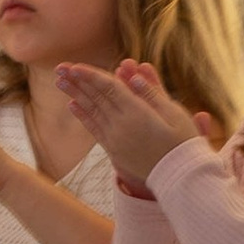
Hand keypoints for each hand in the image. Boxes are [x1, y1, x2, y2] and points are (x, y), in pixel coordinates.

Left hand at [55, 54, 202, 185]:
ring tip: (60, 81)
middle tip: (60, 67)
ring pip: (92, 111)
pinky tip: (73, 105)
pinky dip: (83, 116)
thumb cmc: (183, 141)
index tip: (74, 66)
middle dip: (77, 81)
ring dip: (75, 94)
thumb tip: (133, 75)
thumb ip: (152, 92)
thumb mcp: (174, 113)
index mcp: (137, 113)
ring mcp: (115, 139)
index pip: (109, 88)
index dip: (90, 75)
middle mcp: (121, 125)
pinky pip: (94, 129)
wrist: (180, 177)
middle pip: (96, 97)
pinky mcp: (114, 150)